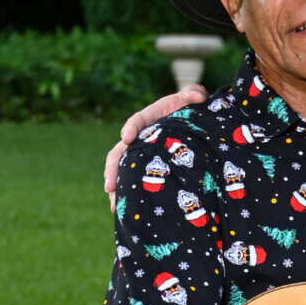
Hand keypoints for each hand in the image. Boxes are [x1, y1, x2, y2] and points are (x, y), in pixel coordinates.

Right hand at [103, 86, 206, 207]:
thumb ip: (194, 93)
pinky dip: (128, 194)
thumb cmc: (190, 108)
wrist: (193, 123)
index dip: (130, 128)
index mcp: (149, 118)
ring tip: (115, 205)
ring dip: (117, 187)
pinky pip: (133, 181)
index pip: (137, 121)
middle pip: (120, 152)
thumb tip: (196, 96)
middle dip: (113, 168)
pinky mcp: (147, 168)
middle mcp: (140, 138)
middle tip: (109, 185)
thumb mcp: (193, 98)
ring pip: (123, 170)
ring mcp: (142, 154)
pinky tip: (126, 211)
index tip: (126, 137)